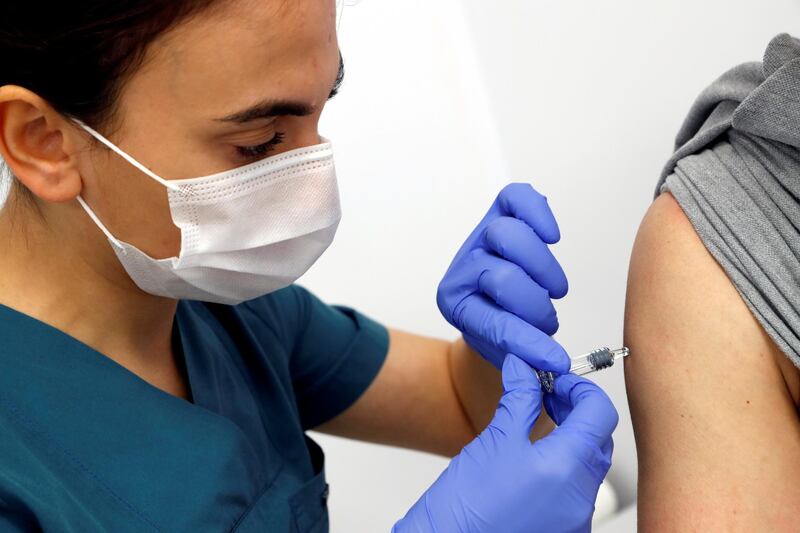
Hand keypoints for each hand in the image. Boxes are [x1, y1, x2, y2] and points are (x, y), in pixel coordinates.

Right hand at [393, 354, 617, 532]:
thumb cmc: (464, 506)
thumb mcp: (494, 441)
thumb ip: (519, 399)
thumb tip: (523, 369)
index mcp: (566, 467)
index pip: (600, 413)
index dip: (580, 389)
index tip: (556, 382)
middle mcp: (580, 497)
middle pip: (598, 439)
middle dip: (577, 412)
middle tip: (547, 397)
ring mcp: (576, 519)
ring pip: (589, 466)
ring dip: (572, 440)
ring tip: (539, 428)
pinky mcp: (567, 531)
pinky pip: (578, 492)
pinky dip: (565, 469)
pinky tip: (536, 462)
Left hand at [437, 182, 569, 371]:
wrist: (496, 305)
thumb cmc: (502, 326)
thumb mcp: (506, 351)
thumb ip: (524, 354)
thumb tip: (553, 362)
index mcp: (456, 304)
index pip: (494, 322)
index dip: (528, 343)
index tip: (554, 359)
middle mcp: (463, 267)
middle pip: (504, 276)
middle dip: (535, 305)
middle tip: (547, 320)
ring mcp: (481, 238)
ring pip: (510, 237)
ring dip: (543, 269)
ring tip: (554, 290)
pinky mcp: (500, 215)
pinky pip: (516, 198)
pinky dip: (538, 213)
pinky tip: (551, 236)